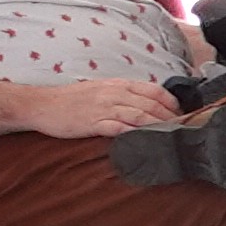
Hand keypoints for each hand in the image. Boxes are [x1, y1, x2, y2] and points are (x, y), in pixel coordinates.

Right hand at [26, 75, 172, 140]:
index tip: (182, 114)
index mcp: (119, 84)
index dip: (173, 103)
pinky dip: (136, 134)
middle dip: (171, 118)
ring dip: (160, 126)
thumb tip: (147, 103)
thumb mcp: (101, 89)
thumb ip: (123, 94)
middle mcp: (115, 94)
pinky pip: (120, 128)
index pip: (155, 91)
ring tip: (173, 136)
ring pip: (141, 116)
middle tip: (183, 129)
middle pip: (152, 105)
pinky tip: (147, 140)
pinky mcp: (94, 123)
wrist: (41, 104)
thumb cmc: (71, 99)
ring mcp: (105, 108)